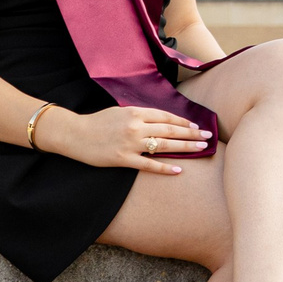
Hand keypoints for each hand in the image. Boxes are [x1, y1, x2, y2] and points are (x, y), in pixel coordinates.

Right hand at [38, 105, 209, 173]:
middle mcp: (136, 126)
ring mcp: (130, 144)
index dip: (183, 122)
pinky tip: (179, 170)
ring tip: (202, 149)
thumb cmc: (96, 122)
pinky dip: (165, 168)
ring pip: (164, 146)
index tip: (196, 126)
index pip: (165, 117)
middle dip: (191, 134)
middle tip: (208, 137)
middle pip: (170, 130)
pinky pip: (149, 165)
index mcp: (134, 112)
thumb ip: (138, 115)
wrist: (74, 134)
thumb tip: (157, 120)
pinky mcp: (124, 159)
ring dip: (186, 147)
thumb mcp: (118, 111)